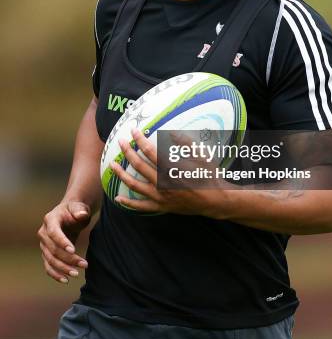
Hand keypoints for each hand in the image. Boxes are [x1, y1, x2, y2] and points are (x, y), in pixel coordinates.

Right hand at [37, 201, 89, 283]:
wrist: (71, 214)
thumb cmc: (76, 210)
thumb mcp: (79, 207)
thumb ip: (80, 210)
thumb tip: (81, 214)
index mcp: (50, 219)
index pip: (53, 232)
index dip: (62, 242)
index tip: (73, 250)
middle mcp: (43, 232)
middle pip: (53, 249)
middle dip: (68, 259)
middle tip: (84, 264)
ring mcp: (44, 244)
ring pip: (50, 260)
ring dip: (63, 269)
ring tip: (77, 273)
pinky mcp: (47, 253)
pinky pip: (48, 266)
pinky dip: (55, 274)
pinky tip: (66, 280)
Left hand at [111, 129, 230, 216]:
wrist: (213, 200)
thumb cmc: (208, 176)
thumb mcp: (201, 156)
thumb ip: (186, 144)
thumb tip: (172, 132)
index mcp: (172, 169)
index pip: (150, 151)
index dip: (140, 140)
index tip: (133, 131)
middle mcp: (163, 183)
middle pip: (139, 166)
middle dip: (128, 152)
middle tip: (120, 142)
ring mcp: (160, 197)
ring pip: (135, 185)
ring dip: (122, 174)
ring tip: (112, 165)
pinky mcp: (161, 207)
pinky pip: (141, 206)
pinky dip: (128, 203)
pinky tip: (118, 198)